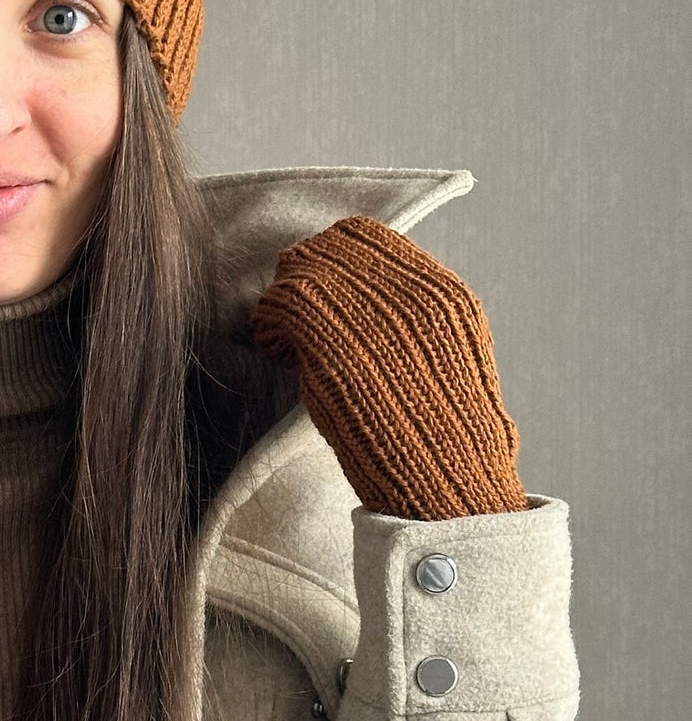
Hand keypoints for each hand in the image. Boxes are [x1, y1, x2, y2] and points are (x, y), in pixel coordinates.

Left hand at [249, 213, 528, 520]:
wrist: (448, 483)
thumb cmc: (445, 442)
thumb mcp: (451, 365)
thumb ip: (415, 324)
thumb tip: (370, 307)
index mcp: (445, 294)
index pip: (366, 237)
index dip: (334, 259)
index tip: (325, 292)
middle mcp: (411, 292)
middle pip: (329, 245)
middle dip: (307, 273)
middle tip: (295, 314)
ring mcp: (372, 313)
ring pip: (300, 270)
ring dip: (284, 301)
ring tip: (285, 339)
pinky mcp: (333, 340)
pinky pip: (281, 304)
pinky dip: (269, 324)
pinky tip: (277, 351)